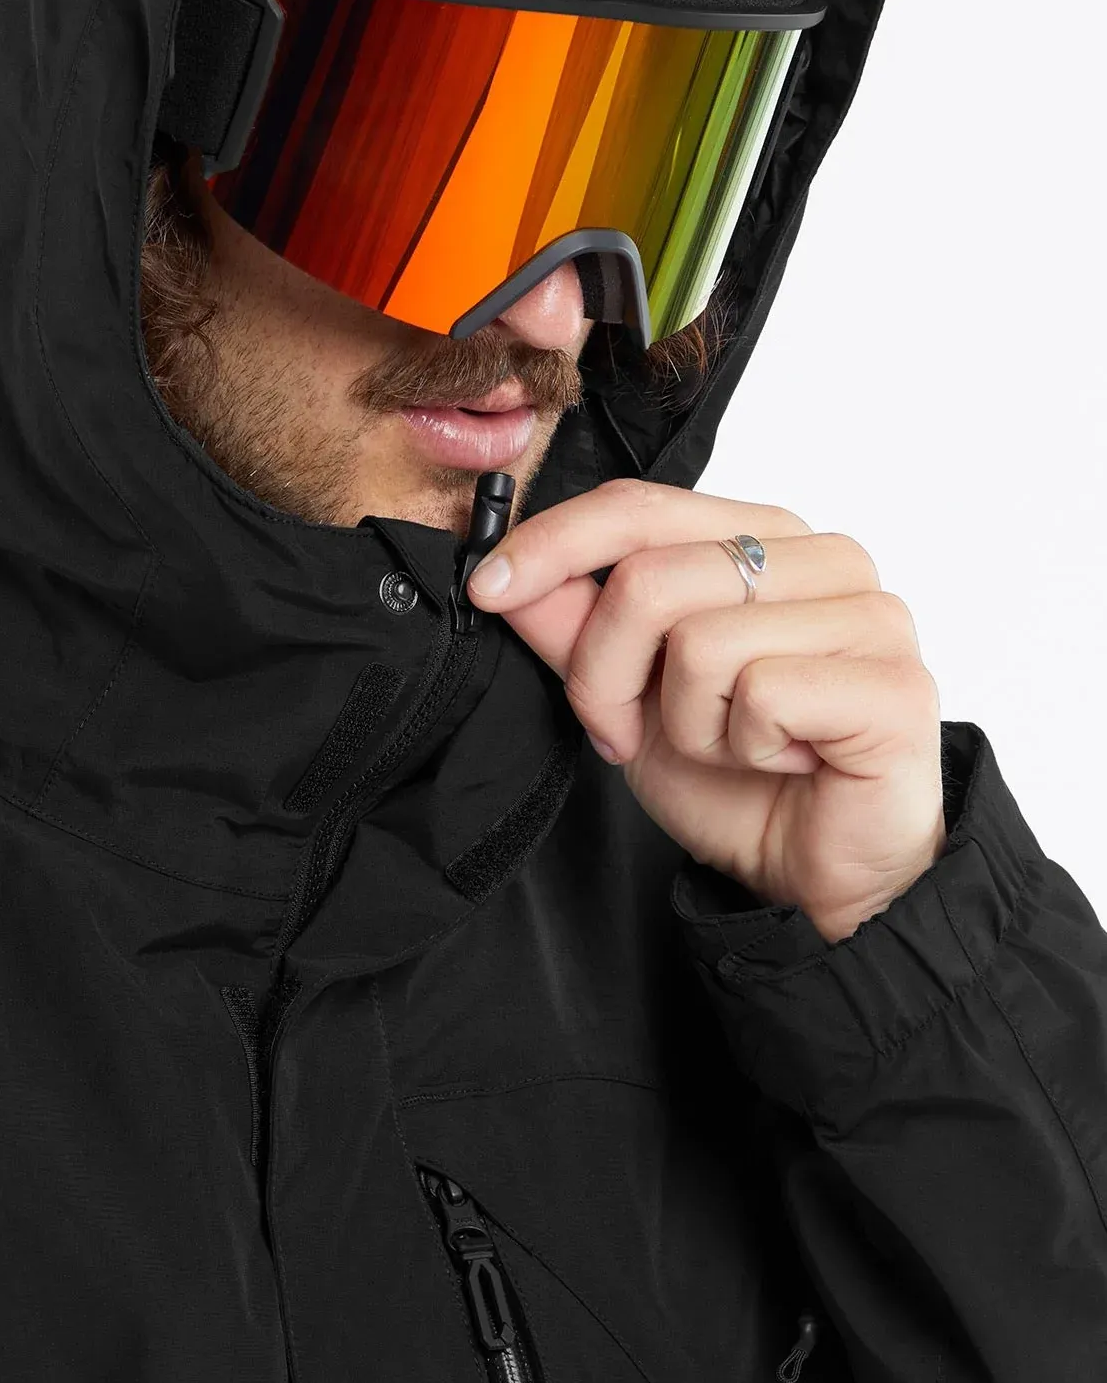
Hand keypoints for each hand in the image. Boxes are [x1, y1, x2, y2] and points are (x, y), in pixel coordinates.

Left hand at [466, 479, 947, 943]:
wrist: (818, 877)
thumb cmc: (737, 779)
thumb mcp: (628, 695)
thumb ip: (575, 627)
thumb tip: (506, 572)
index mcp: (767, 536)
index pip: (640, 505)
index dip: (553, 543)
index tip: (487, 589)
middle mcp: (828, 556)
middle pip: (652, 577)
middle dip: (605, 672)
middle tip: (625, 730)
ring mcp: (872, 615)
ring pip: (700, 641)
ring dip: (686, 721)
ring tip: (731, 745)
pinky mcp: (896, 684)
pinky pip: (762, 695)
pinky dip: (745, 747)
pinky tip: (784, 761)